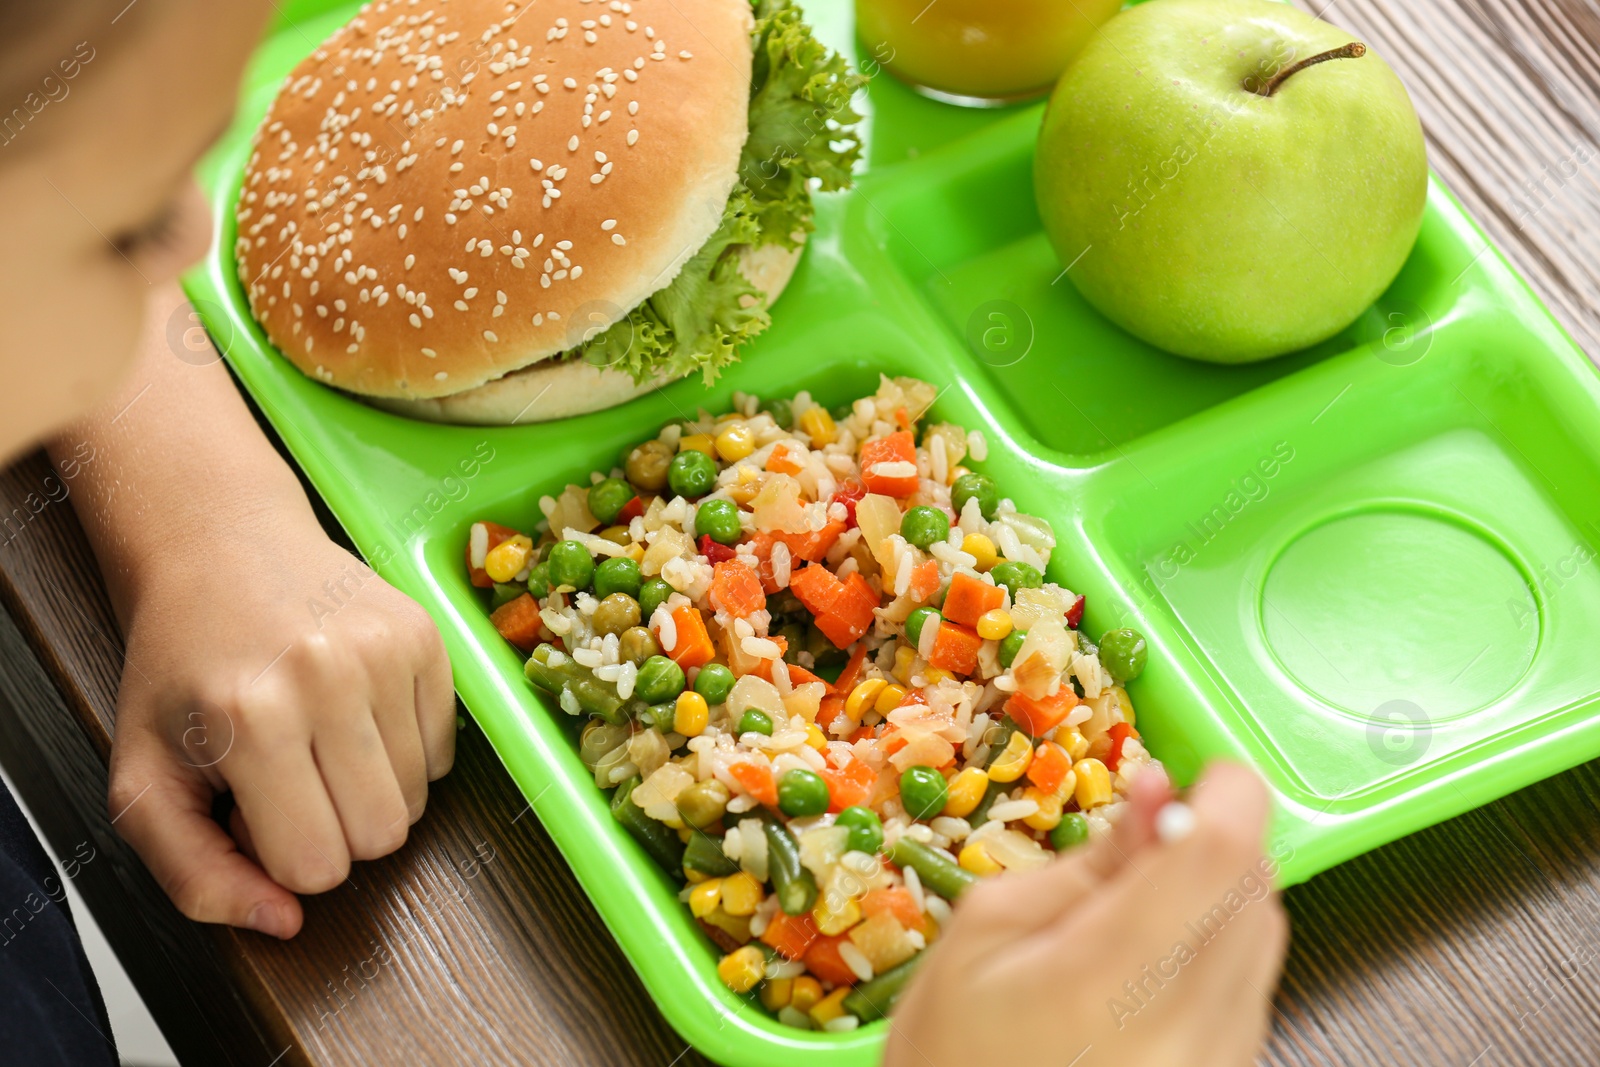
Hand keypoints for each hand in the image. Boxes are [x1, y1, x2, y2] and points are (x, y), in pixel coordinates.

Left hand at [106, 516, 454, 937]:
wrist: (221, 548)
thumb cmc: (181, 668)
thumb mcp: (144, 780)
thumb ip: (193, 875)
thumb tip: (284, 924)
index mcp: (249, 720)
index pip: (316, 867)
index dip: (282, 854)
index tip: (253, 807)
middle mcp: (327, 678)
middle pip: (381, 838)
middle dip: (336, 829)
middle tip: (291, 778)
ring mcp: (386, 651)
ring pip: (419, 800)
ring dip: (372, 791)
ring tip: (321, 741)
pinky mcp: (426, 634)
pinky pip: (442, 750)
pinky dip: (403, 750)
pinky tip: (355, 712)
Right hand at [886, 763, 1286, 1066]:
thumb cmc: (954, 1049)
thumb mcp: (989, 928)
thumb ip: (1090, 860)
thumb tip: (1158, 789)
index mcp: (1105, 982)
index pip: (1219, 857)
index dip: (1227, 793)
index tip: (1203, 775)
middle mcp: (1182, 1033)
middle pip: (1255, 888)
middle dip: (1213, 842)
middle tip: (1149, 841)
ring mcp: (1215, 1065)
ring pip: (1265, 935)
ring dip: (1219, 896)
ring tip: (1138, 917)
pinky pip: (1252, 986)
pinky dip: (1216, 951)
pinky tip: (1152, 965)